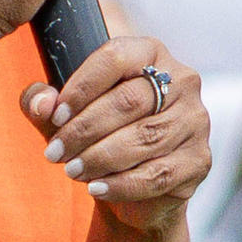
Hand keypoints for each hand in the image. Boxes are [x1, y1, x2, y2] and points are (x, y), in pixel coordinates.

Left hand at [21, 37, 210, 235]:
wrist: (132, 189)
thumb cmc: (97, 135)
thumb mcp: (64, 115)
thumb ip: (42, 101)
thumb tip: (41, 103)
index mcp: (150, 53)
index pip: (115, 58)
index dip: (81, 87)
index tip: (55, 115)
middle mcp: (182, 80)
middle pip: (129, 101)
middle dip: (85, 129)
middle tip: (55, 152)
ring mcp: (196, 121)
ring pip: (144, 138)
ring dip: (100, 158)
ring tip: (71, 170)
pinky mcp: (199, 160)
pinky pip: (158, 173)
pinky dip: (122, 184)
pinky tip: (96, 188)